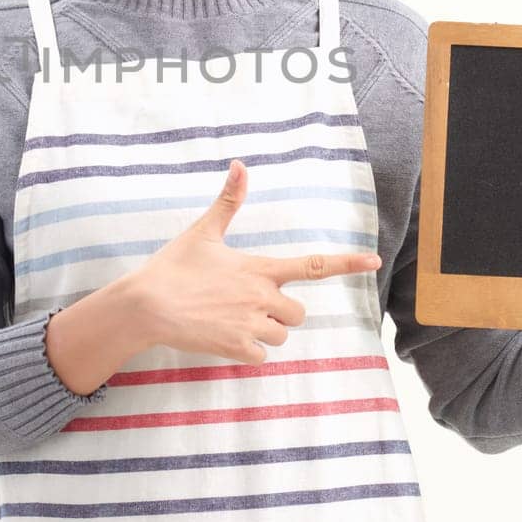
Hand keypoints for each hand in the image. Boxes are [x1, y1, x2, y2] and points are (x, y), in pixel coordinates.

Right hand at [127, 158, 382, 364]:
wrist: (147, 304)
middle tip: (249, 304)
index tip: (374, 262)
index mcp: (258, 268)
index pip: (312, 265)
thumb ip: (228, 202)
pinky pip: (262, 356)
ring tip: (232, 319)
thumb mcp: (203, 231)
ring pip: (281, 335)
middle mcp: (261, 296)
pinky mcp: (236, 348)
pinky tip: (226, 337)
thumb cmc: (173, 266)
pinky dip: (249, 351)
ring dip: (265, 331)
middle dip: (281, 311)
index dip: (346, 263)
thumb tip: (240, 164)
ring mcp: (250, 324)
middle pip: (298, 312)